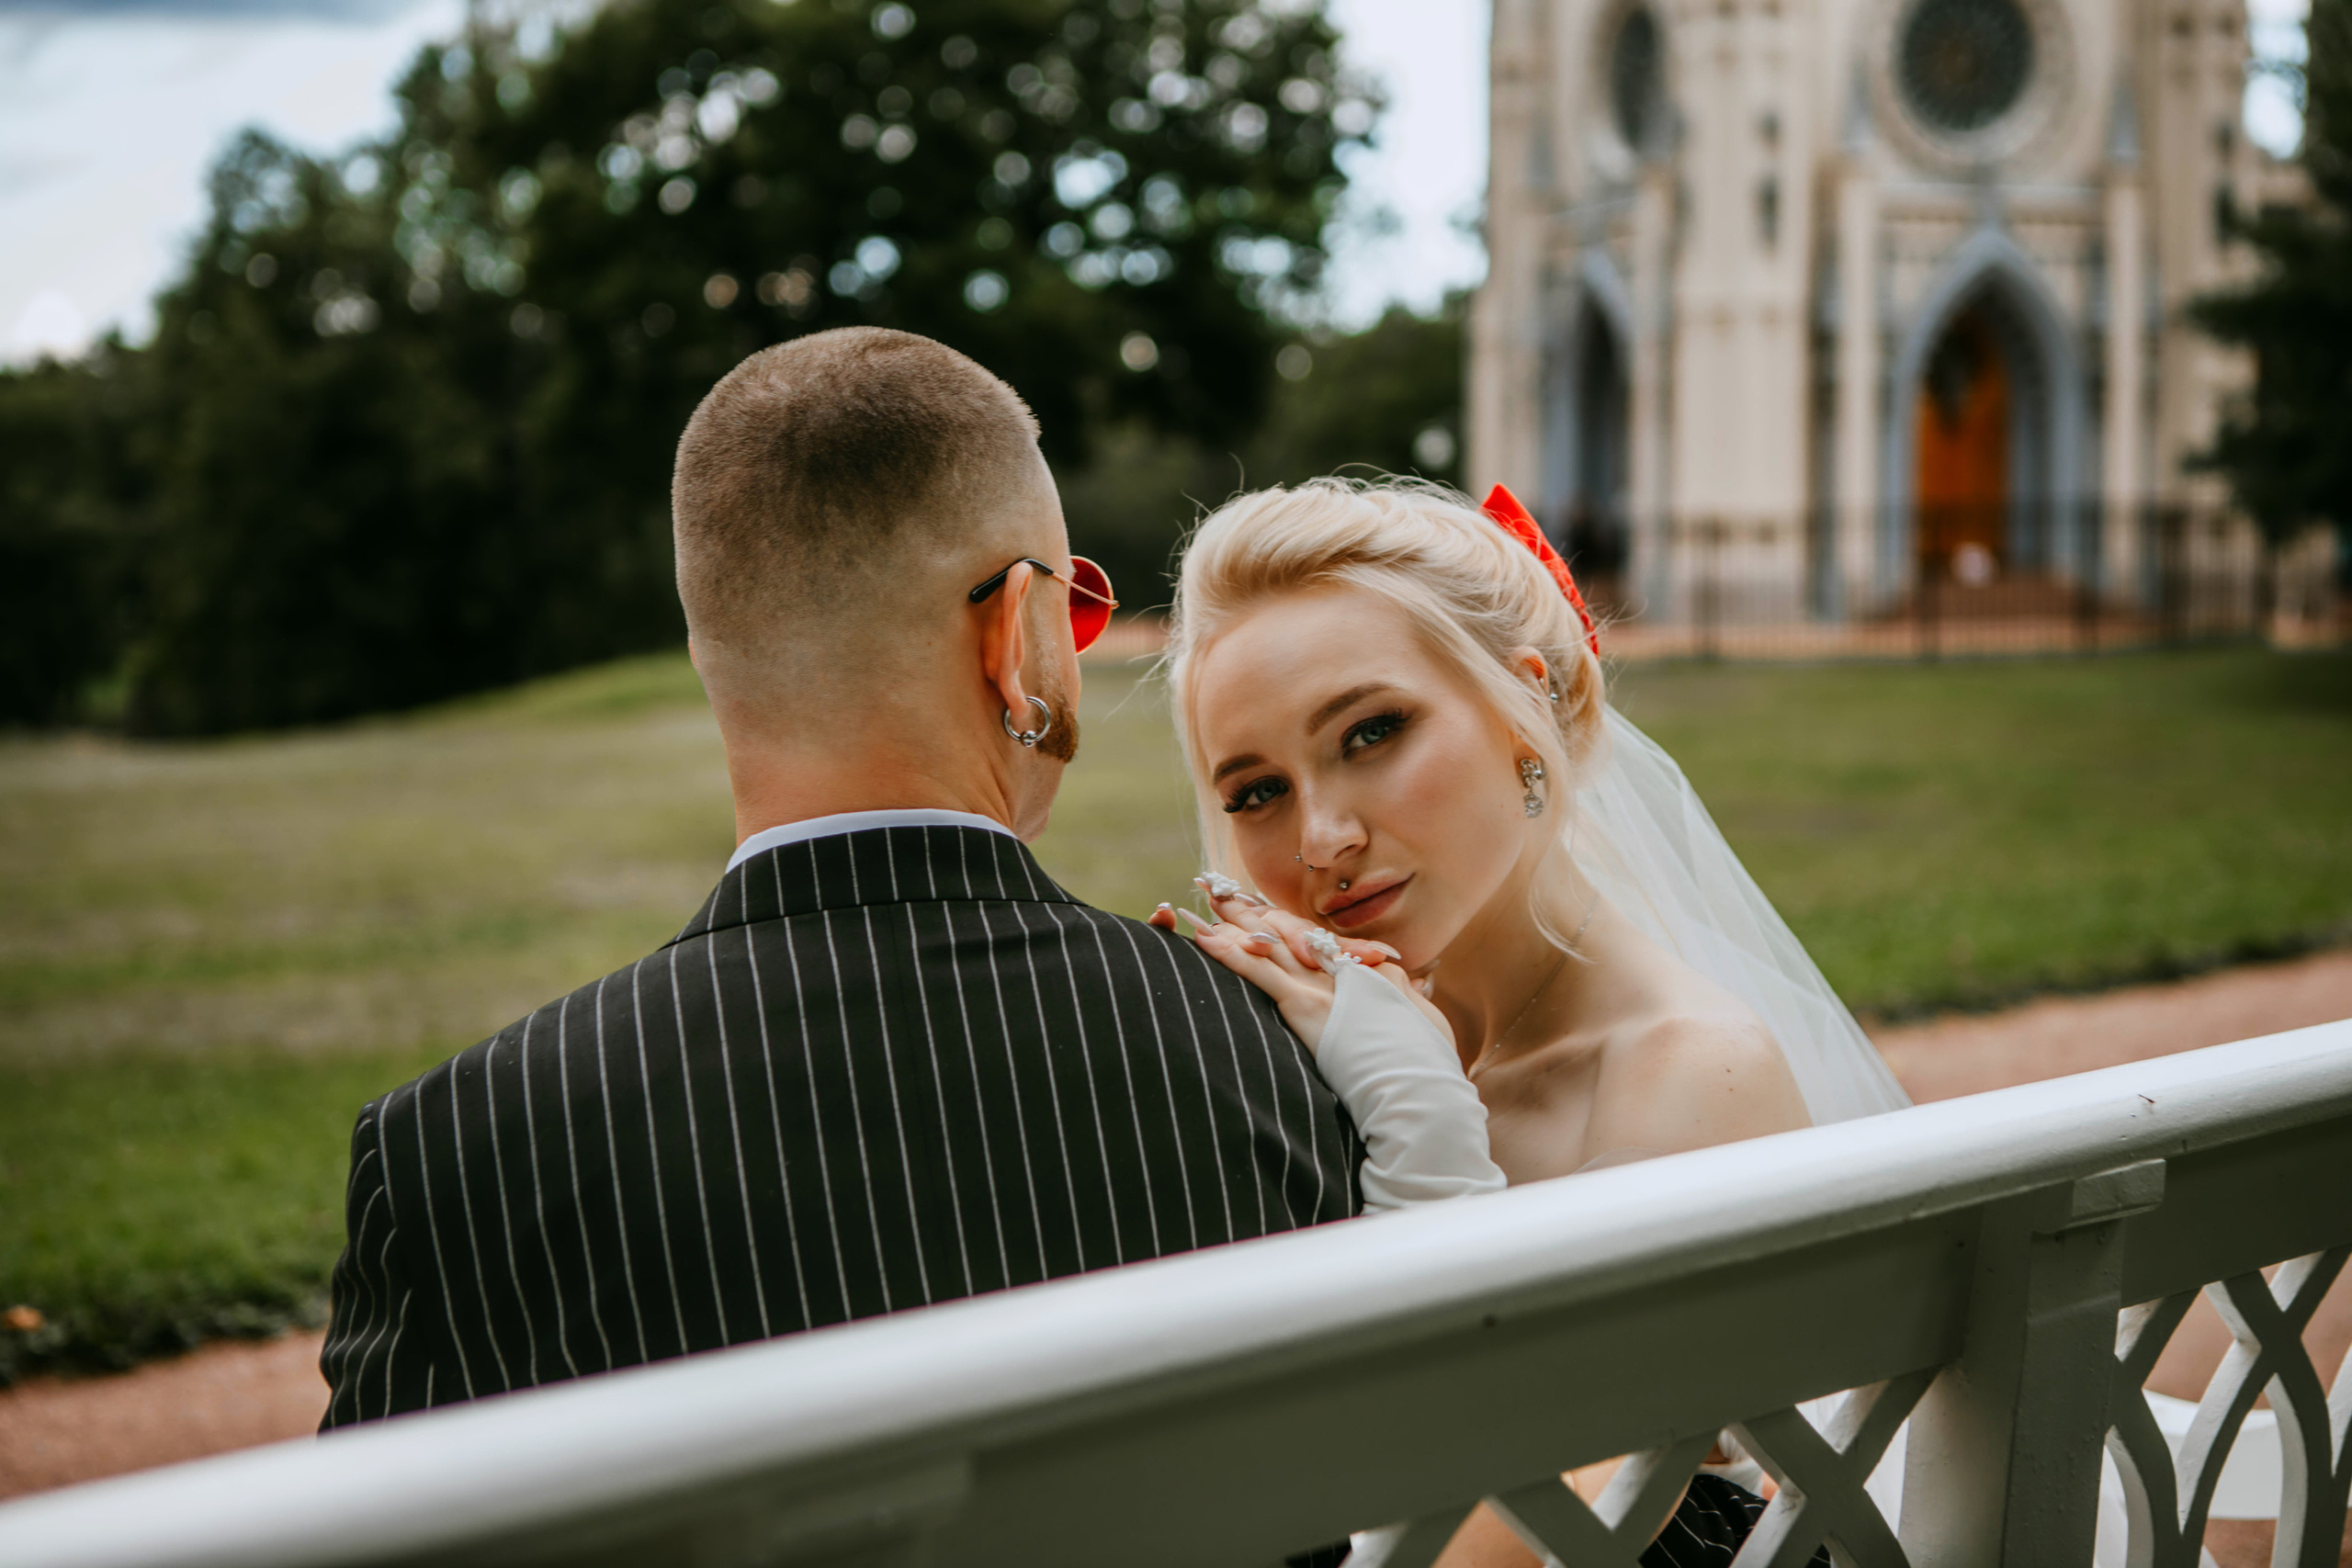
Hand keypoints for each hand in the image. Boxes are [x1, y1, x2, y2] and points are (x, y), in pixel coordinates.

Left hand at [1151, 879, 1447, 1055]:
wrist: (1421, 1083)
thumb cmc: (1424, 1061)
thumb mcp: (1415, 1018)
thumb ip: (1394, 995)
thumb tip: (1390, 976)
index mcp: (1358, 973)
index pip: (1310, 940)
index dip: (1282, 924)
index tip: (1258, 911)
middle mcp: (1336, 970)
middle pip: (1285, 931)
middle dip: (1250, 911)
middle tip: (1219, 890)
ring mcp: (1320, 985)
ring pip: (1267, 942)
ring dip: (1232, 920)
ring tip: (1202, 900)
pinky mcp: (1305, 1005)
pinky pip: (1258, 971)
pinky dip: (1229, 953)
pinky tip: (1204, 937)